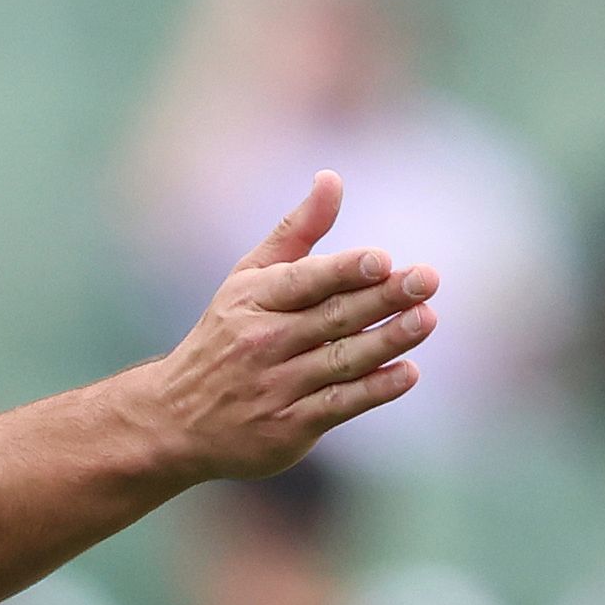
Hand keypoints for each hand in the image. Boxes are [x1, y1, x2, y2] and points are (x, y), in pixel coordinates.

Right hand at [138, 170, 436, 480]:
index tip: (383, 258)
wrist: (176, 418)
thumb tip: (332, 178)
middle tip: (427, 279)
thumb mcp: (247, 279)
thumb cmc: (225, 335)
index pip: (304, 281)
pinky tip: (406, 374)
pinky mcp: (289, 426)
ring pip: (341, 360)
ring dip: (387, 341)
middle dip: (382, 297)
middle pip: (332, 317)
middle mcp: (262, 340)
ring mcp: (275, 385)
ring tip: (428, 319)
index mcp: (253, 298)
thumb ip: (296, 232)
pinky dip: (373, 390)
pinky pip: (339, 405)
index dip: (344, 270)